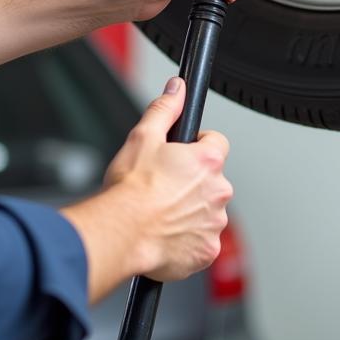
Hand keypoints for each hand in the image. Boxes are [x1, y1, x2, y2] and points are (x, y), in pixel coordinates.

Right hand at [103, 77, 231, 281]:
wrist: (121, 233)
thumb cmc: (130, 190)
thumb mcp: (143, 136)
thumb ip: (166, 108)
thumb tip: (177, 89)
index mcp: (207, 161)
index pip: (217, 143)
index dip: (198, 146)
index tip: (182, 155)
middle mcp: (218, 191)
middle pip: (212, 179)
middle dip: (193, 181)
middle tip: (165, 186)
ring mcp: (214, 223)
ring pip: (207, 210)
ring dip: (191, 210)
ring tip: (162, 211)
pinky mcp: (207, 251)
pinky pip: (202, 240)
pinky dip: (188, 238)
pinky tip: (166, 232)